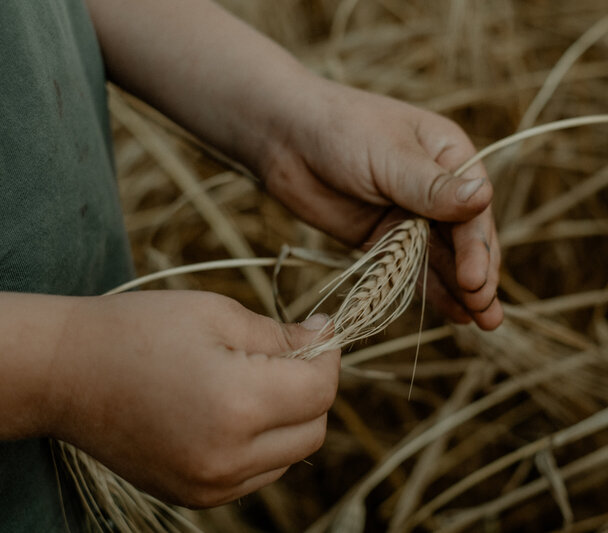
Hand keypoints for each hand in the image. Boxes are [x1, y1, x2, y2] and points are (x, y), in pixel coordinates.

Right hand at [47, 291, 339, 507]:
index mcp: (237, 406)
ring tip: (256, 379)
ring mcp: (210, 486)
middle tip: (292, 352)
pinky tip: (235, 410)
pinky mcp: (195, 497)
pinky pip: (258, 474)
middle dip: (313, 388)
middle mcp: (228, 459)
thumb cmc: (139, 331)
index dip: (328, 356)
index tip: (320, 329)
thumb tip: (324, 341)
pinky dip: (263, 444)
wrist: (66, 374)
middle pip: (314, 429)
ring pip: (290, 455)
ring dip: (290, 419)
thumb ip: (282, 336)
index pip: (320, 391)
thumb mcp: (218, 315)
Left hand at [256, 76, 502, 329]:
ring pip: (444, 258)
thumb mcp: (389, 155)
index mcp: (449, 157)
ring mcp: (410, 216)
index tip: (475, 280)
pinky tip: (455, 314)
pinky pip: (412, 268)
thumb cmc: (341, 128)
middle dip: (477, 275)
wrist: (283, 137)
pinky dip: (432, 290)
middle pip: (465, 239)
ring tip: (484, 323)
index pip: (473, 209)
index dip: (477, 247)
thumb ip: (431, 186)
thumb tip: (483, 197)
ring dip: (464, 290)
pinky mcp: (384, 239)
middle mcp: (438, 189)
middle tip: (488, 315)